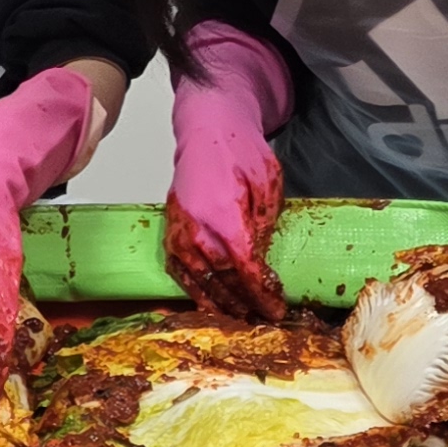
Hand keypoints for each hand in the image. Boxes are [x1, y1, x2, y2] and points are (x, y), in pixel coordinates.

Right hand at [163, 24, 287, 319]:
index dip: (261, 294)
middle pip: (222, 280)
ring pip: (199, 281)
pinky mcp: (171, 229)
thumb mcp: (268, 183)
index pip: (244, 269)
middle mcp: (197, 228)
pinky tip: (210, 302)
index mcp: (224, 216)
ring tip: (240, 317)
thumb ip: (264, 224)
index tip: (275, 309)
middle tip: (264, 318)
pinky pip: (180, 270)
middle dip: (245, 303)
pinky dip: (194, 290)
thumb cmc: (239, 150)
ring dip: (220, 303)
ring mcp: (180, 230)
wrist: (206, 128)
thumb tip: (261, 262)